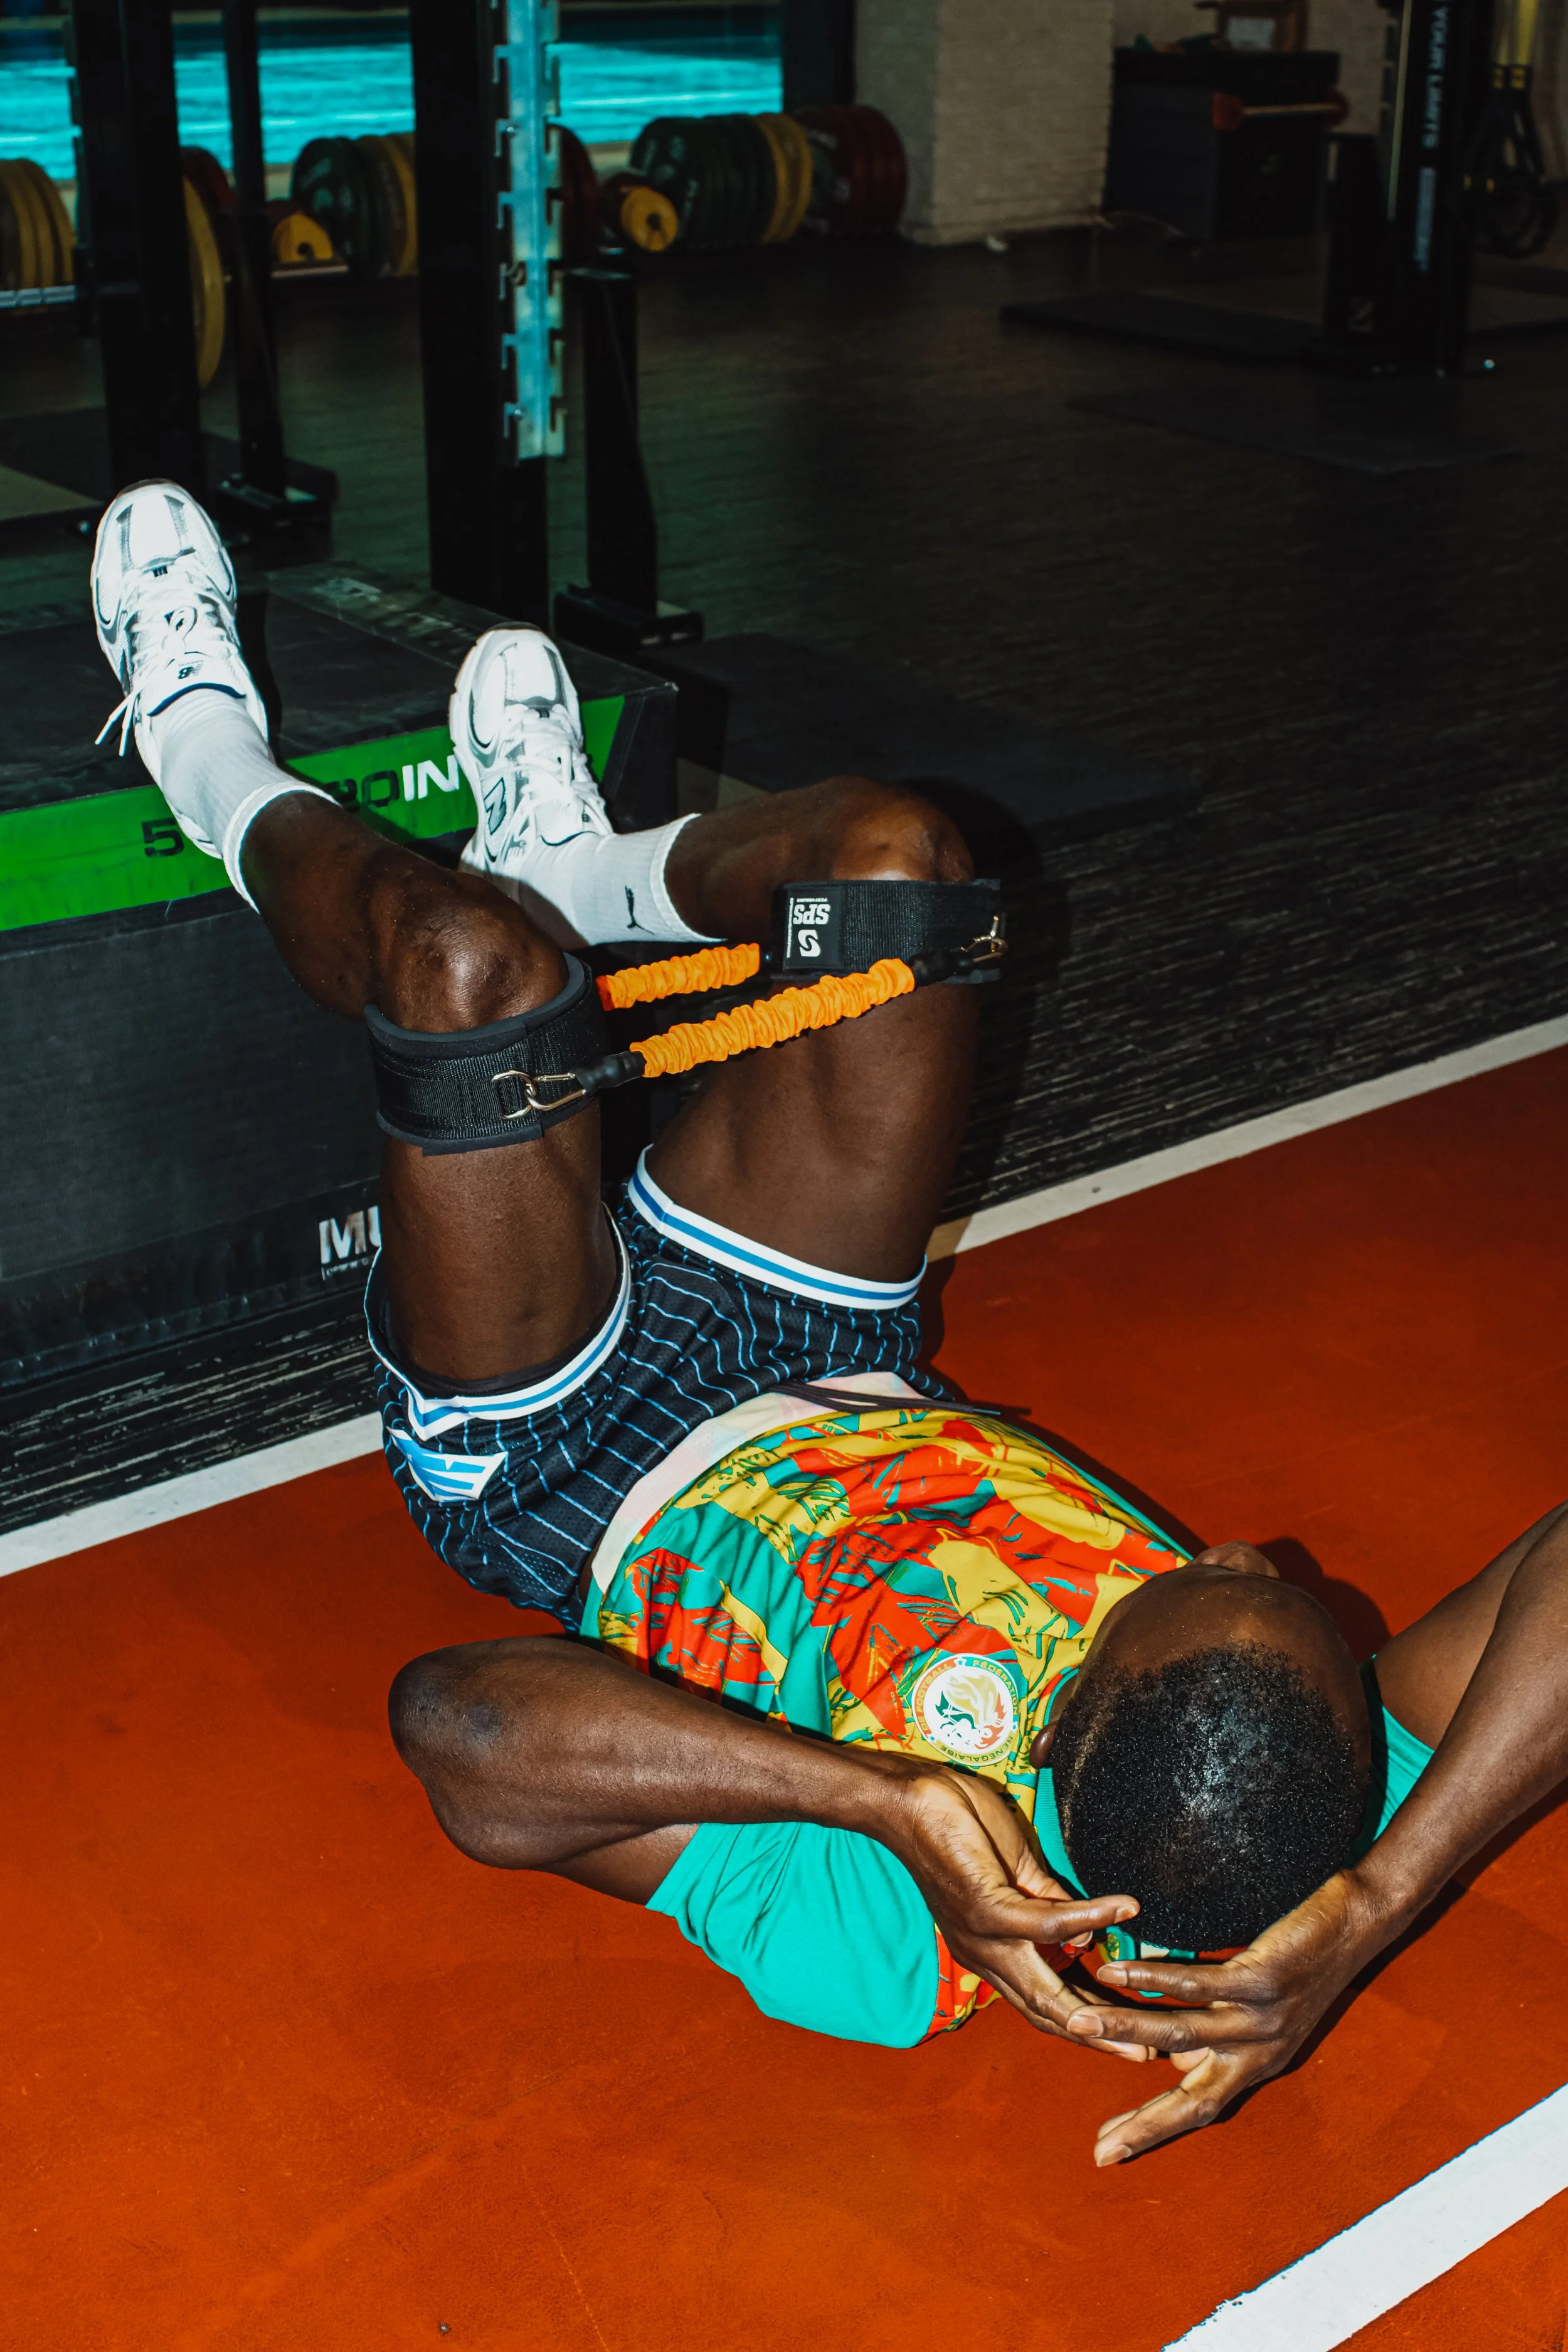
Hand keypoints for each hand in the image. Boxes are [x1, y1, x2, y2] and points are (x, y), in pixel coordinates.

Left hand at [874, 1760, 1154, 2057]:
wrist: (908, 1799)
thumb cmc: (959, 1828)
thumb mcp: (1016, 1873)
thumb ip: (1050, 1902)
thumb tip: (1089, 1934)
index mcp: (990, 1951)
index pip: (1040, 2001)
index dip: (1083, 2024)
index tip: (1129, 2037)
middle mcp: (985, 1956)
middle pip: (1044, 2011)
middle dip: (1097, 2037)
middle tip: (1145, 2052)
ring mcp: (983, 1936)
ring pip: (1044, 1987)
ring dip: (1096, 2003)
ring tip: (1144, 2012)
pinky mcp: (985, 1907)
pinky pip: (1047, 1922)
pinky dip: (1088, 1918)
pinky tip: (1122, 1910)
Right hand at [1064, 1867, 1387, 2161]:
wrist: (1361, 1922)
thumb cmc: (1305, 1959)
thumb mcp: (1261, 2011)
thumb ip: (1218, 2039)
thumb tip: (1176, 2066)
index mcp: (1257, 2061)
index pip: (1198, 2107)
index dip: (1155, 2129)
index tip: (1109, 2149)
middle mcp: (1260, 2050)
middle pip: (1194, 2098)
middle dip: (1145, 2122)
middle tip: (1098, 2143)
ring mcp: (1262, 2017)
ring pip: (1183, 2033)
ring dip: (1126, 2029)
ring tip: (1078, 2022)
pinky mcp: (1263, 1979)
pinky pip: (1198, 1984)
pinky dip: (1152, 1980)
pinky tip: (1118, 1973)